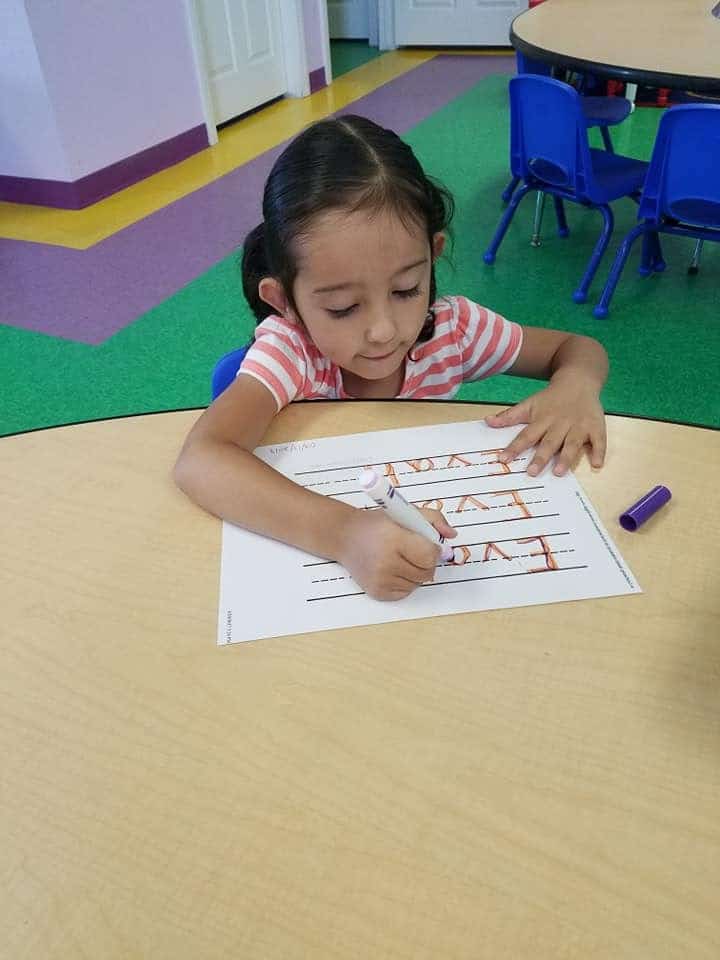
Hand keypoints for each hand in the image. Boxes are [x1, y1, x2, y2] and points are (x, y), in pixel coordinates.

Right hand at [336, 507, 456, 600]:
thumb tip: (452, 535)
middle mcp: (385, 563)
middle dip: (426, 562)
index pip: (429, 555)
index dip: (433, 550)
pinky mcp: (378, 592)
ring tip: (401, 557)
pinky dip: (405, 581)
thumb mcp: (405, 512)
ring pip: (418, 583)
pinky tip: (393, 568)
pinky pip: (406, 591)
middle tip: (414, 550)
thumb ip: (433, 519)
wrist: (345, 537)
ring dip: (416, 572)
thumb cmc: (376, 524)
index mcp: (393, 539)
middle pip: (427, 572)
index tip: (427, 543)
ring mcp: (381, 580)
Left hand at [485, 375, 606, 476]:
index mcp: (543, 419)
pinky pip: (599, 440)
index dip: (515, 447)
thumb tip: (487, 421)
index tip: (503, 459)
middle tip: (531, 473)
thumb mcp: (530, 403)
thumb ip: (510, 416)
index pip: (526, 435)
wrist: (579, 379)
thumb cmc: (551, 397)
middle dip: (540, 457)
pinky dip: (599, 451)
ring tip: (559, 472)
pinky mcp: (596, 426)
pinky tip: (596, 465)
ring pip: (572, 443)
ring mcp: (579, 425)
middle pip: (549, 442)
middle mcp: (560, 423)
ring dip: (566, 457)